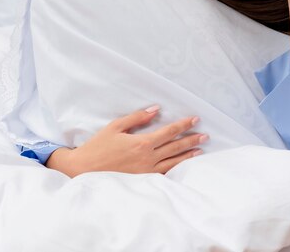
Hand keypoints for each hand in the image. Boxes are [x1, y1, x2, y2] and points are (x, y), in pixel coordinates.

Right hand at [45, 105, 207, 176]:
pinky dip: (176, 169)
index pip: (169, 132)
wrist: (84, 169)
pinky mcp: (142, 180)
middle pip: (175, 147)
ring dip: (188, 155)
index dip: (184, 125)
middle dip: (192, 140)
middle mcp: (147, 158)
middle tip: (205, 135)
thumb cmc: (98, 146)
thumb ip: (138, 117)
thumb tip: (156, 109)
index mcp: (142, 143)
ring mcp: (146, 171)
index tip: (195, 119)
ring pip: (173, 163)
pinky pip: (164, 174)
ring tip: (199, 150)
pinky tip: (182, 165)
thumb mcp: (116, 126)